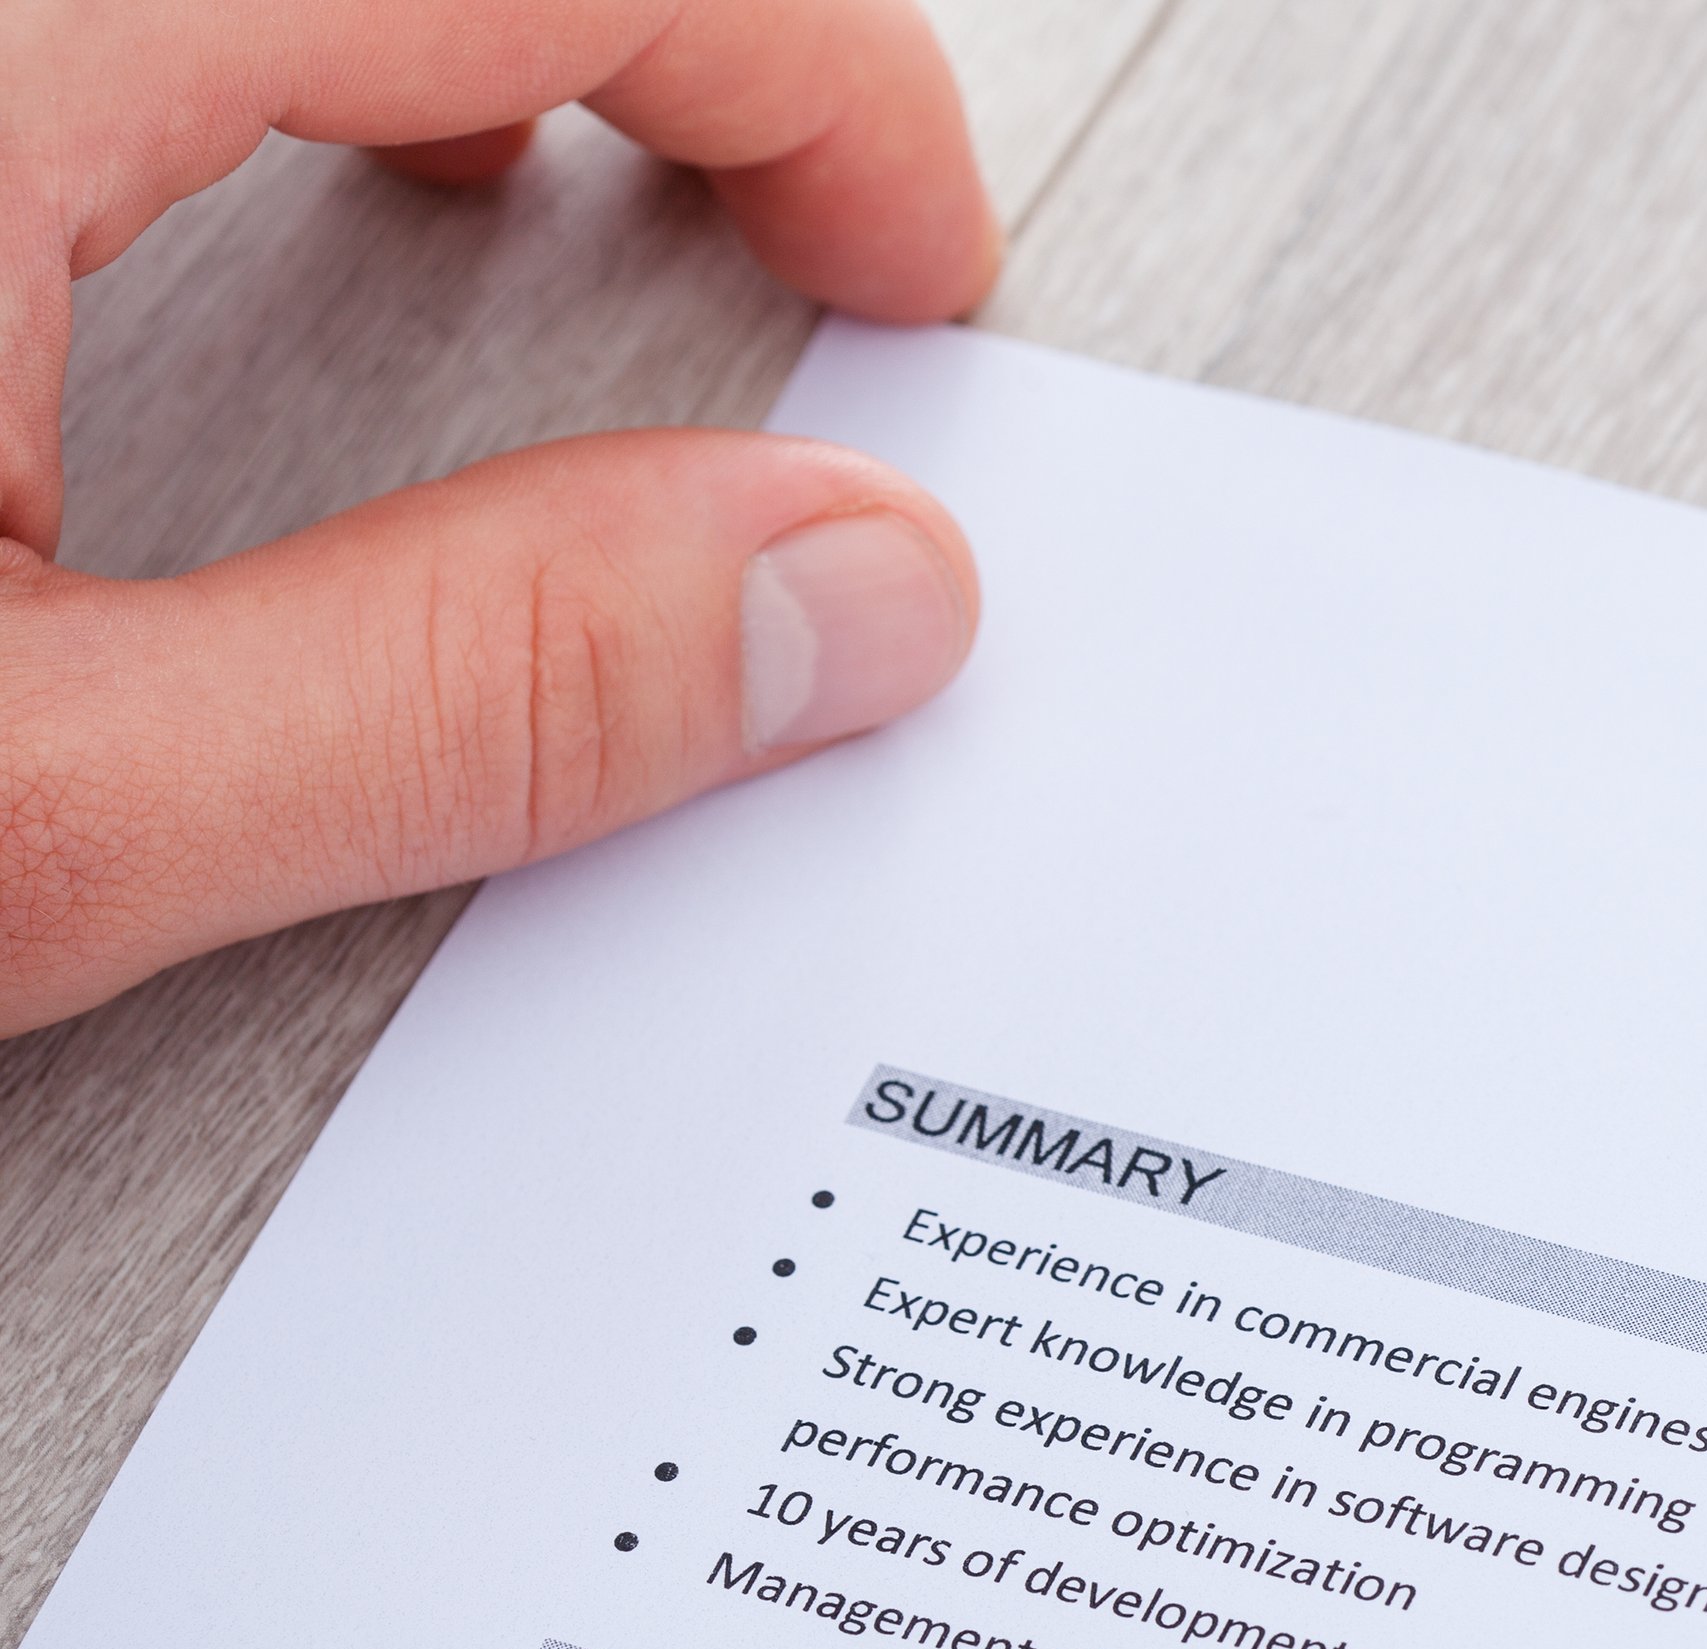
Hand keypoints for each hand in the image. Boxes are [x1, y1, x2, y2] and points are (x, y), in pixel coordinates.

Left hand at [1, 0, 996, 1034]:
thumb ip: (452, 686)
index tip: (909, 262)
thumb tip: (833, 596)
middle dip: (683, 49)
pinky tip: (236, 171)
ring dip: (473, 38)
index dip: (816, 81)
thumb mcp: (15, 806)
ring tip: (548, 203)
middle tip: (802, 231)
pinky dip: (257, 56)